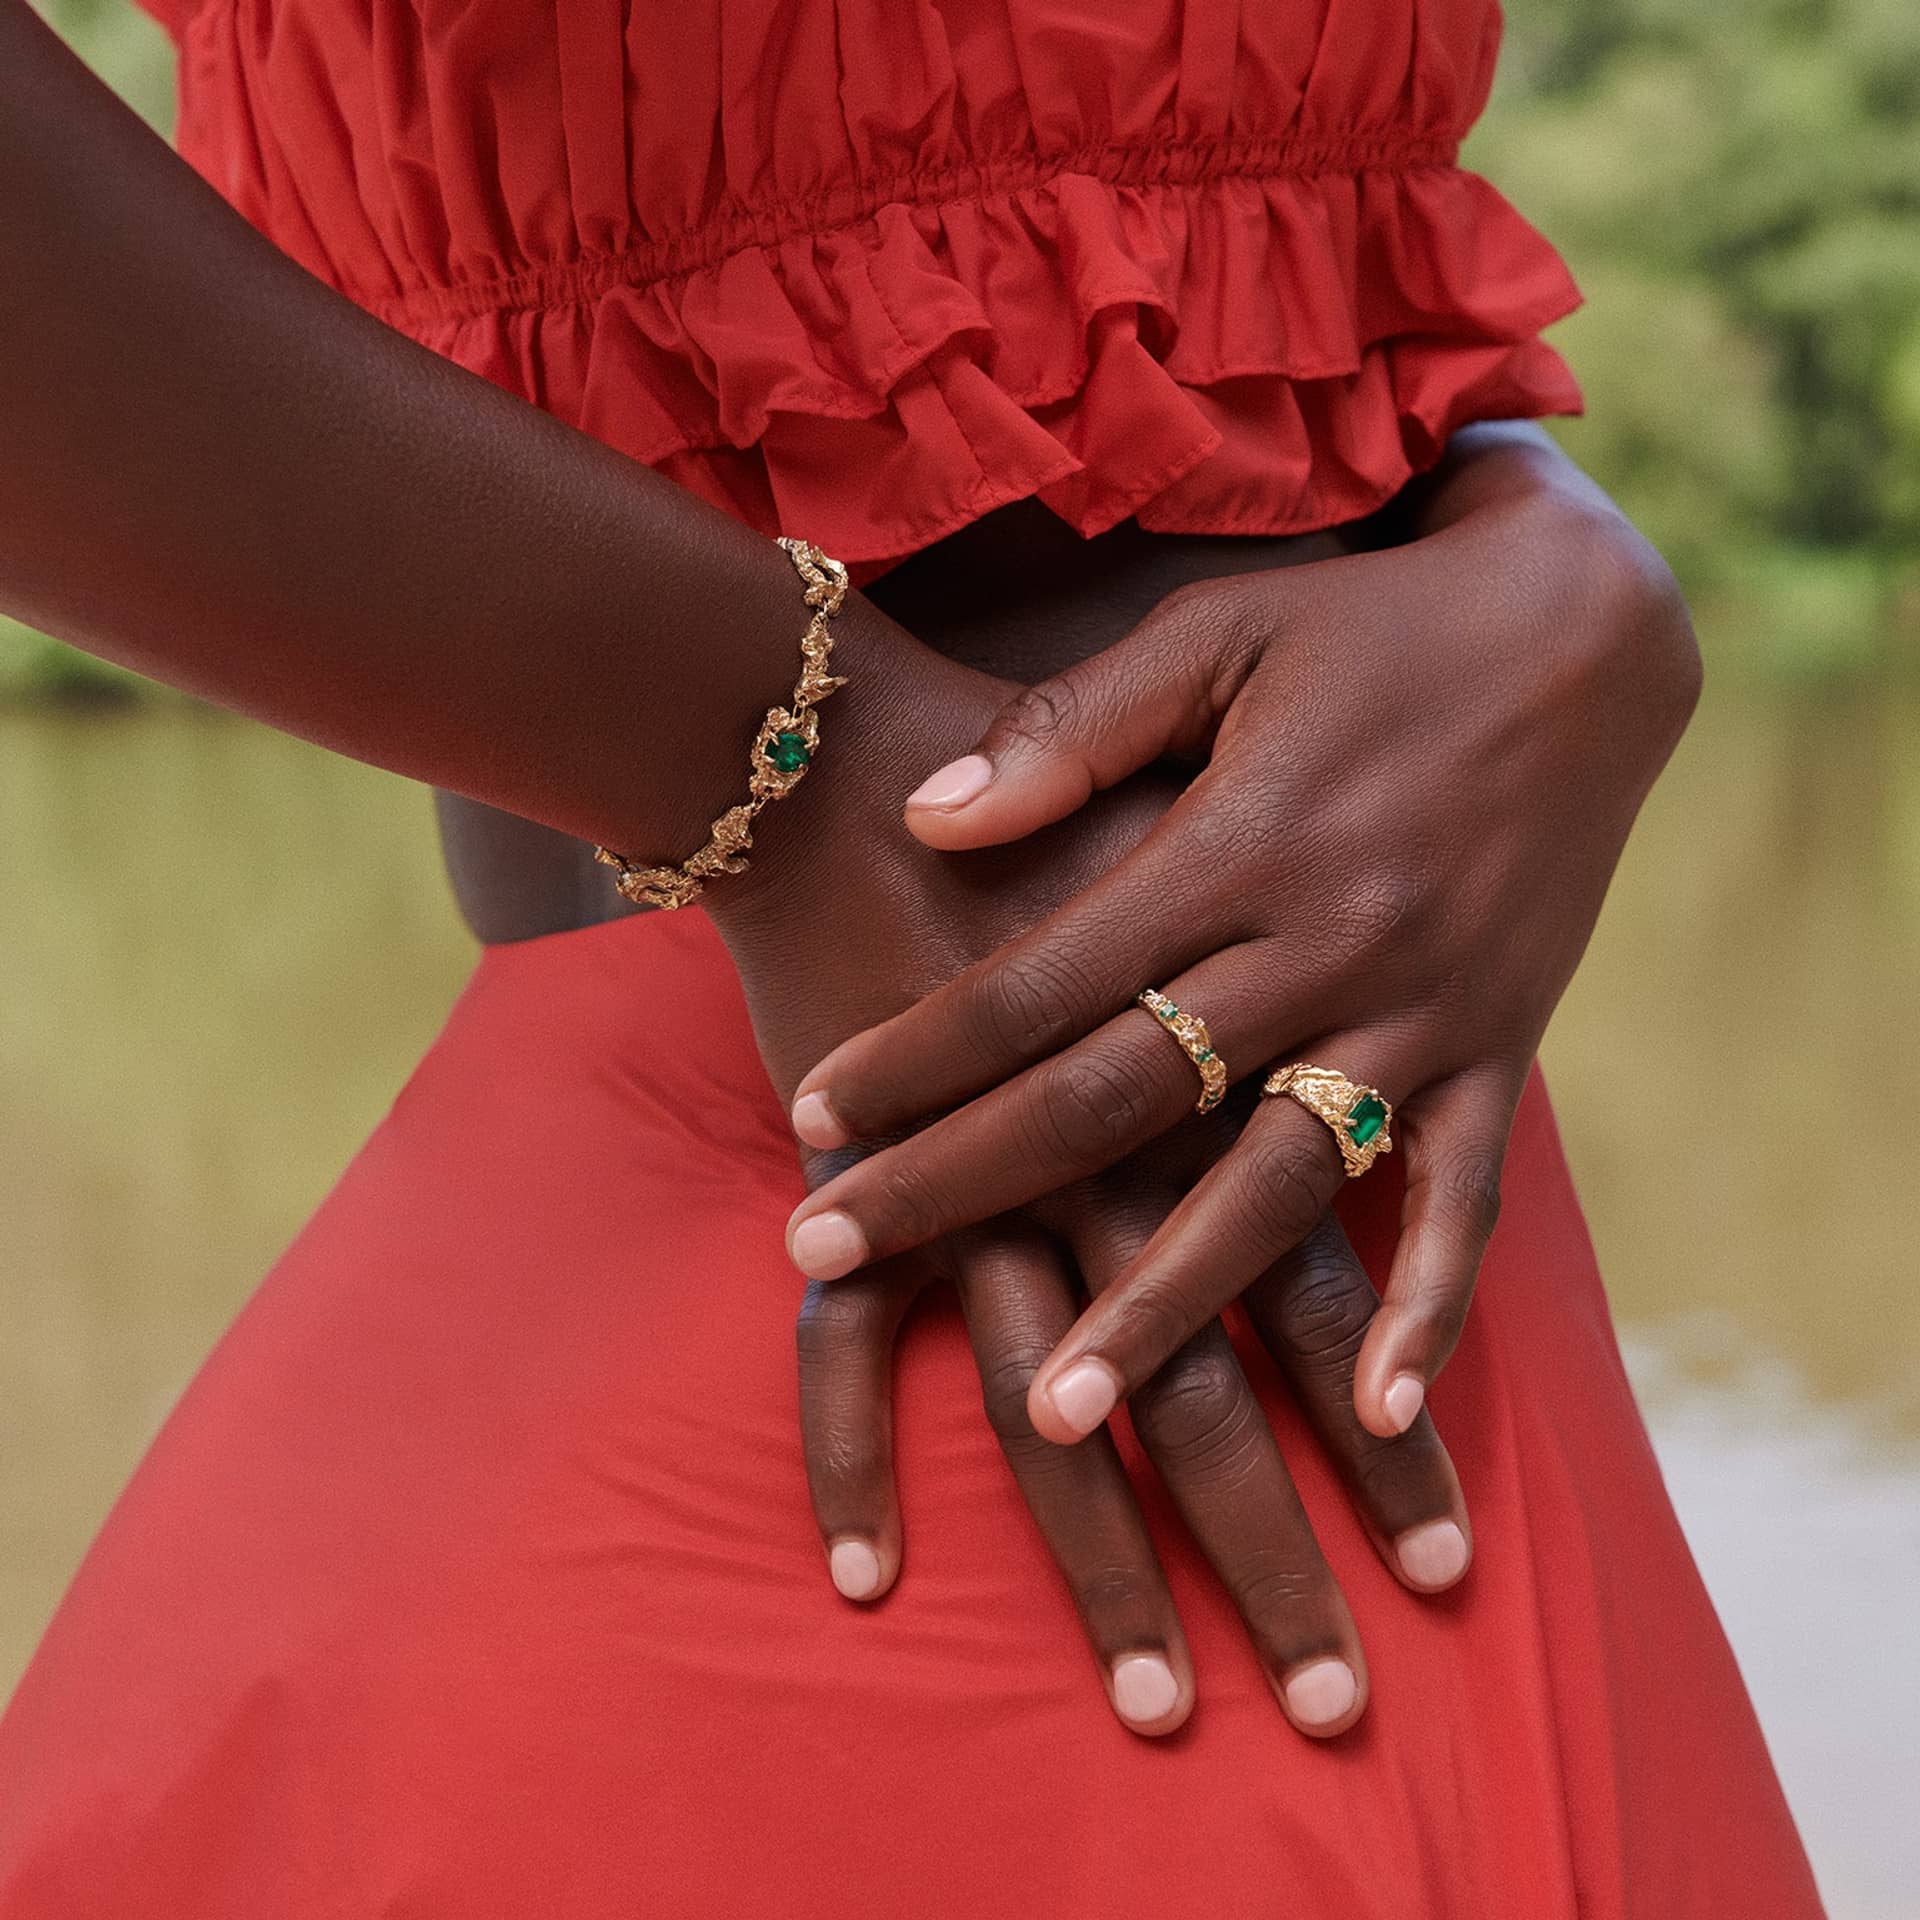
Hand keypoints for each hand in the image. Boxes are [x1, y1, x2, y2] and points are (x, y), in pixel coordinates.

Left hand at [782, 436, 1700, 1446]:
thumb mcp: (1216, 635)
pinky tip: (1374, 1415)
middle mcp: (1324, 945)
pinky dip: (1427, 1307)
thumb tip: (926, 820)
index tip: (812, 1121)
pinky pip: (1466, 1200)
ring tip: (1058, 1416)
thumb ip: (1071, 729)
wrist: (1587, 633)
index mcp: (1238, 843)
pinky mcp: (1498, 1049)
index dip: (918, 1055)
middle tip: (830, 1257)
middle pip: (1117, 1100)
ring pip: (1270, 1189)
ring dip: (1163, 1309)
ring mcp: (1418, 1013)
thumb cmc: (1370, 627)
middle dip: (964, 1186)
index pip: (1041, 981)